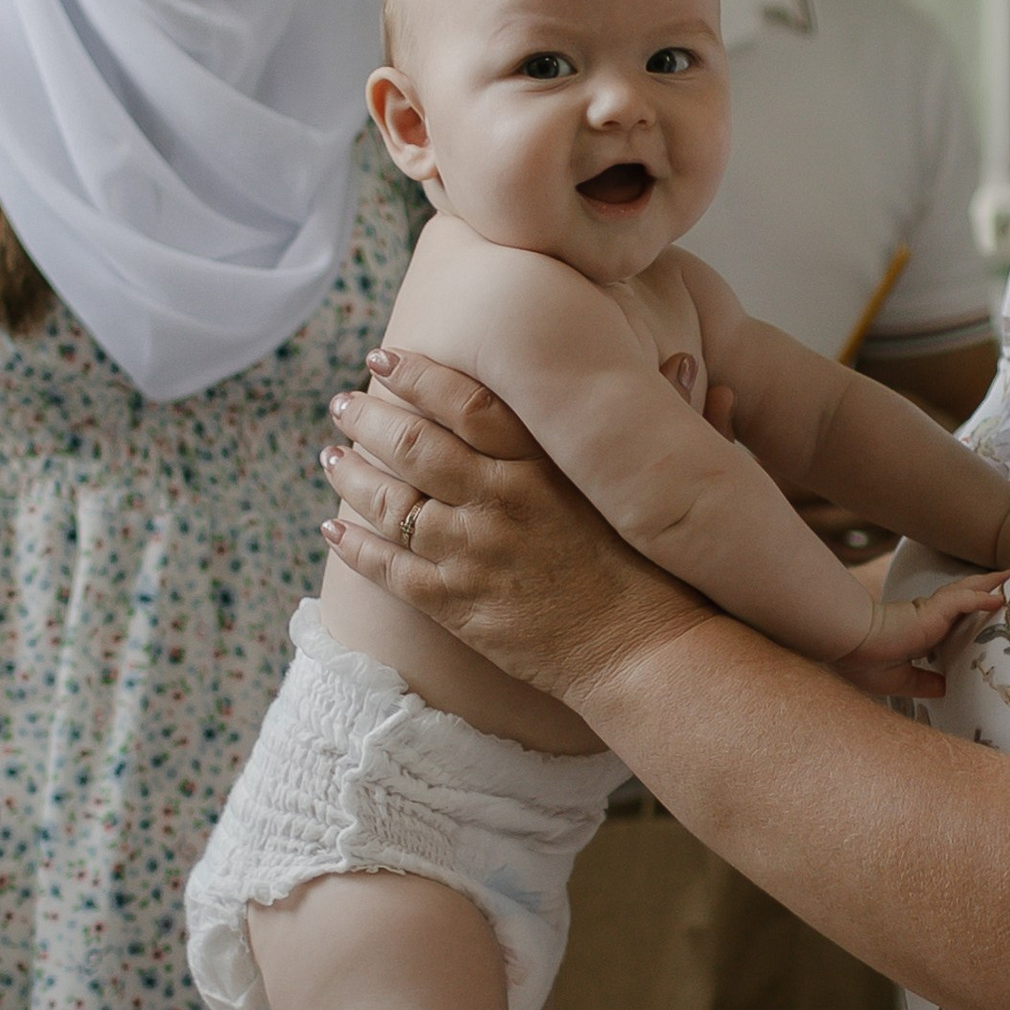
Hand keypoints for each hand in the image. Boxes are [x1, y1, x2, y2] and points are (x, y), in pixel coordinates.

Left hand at [323, 346, 700, 713]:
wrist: (648, 655)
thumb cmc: (667, 570)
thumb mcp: (663, 480)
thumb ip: (669, 413)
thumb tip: (678, 355)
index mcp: (544, 462)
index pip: (465, 402)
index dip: (417, 375)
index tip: (386, 359)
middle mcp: (499, 499)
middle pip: (412, 444)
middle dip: (368, 418)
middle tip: (343, 403)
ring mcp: (473, 554)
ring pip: (390, 503)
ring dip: (351, 475)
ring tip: (330, 455)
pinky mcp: (458, 607)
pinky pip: (388, 570)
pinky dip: (352, 546)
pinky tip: (330, 527)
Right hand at [850, 571, 1002, 693]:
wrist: (851, 647)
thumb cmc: (866, 662)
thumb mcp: (901, 681)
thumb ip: (923, 684)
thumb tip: (943, 689)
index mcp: (920, 631)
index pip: (950, 617)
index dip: (968, 610)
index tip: (985, 608)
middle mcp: (927, 617)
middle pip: (963, 596)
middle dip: (984, 587)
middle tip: (1005, 579)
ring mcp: (930, 612)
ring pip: (966, 592)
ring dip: (989, 584)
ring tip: (1009, 577)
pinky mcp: (931, 610)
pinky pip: (963, 600)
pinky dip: (982, 598)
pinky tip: (998, 598)